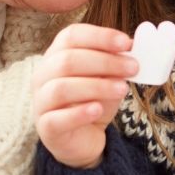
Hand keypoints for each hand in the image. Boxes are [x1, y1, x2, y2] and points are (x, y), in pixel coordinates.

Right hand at [32, 23, 137, 169]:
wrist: (85, 138)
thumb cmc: (94, 101)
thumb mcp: (109, 78)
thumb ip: (117, 62)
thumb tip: (133, 47)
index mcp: (57, 55)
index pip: (72, 36)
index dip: (99, 36)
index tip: (126, 43)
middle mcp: (43, 75)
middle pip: (68, 60)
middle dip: (105, 62)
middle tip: (133, 67)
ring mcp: (41, 101)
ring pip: (62, 88)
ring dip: (96, 86)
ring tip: (122, 89)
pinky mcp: (46, 127)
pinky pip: (57, 118)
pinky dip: (79, 113)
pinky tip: (98, 109)